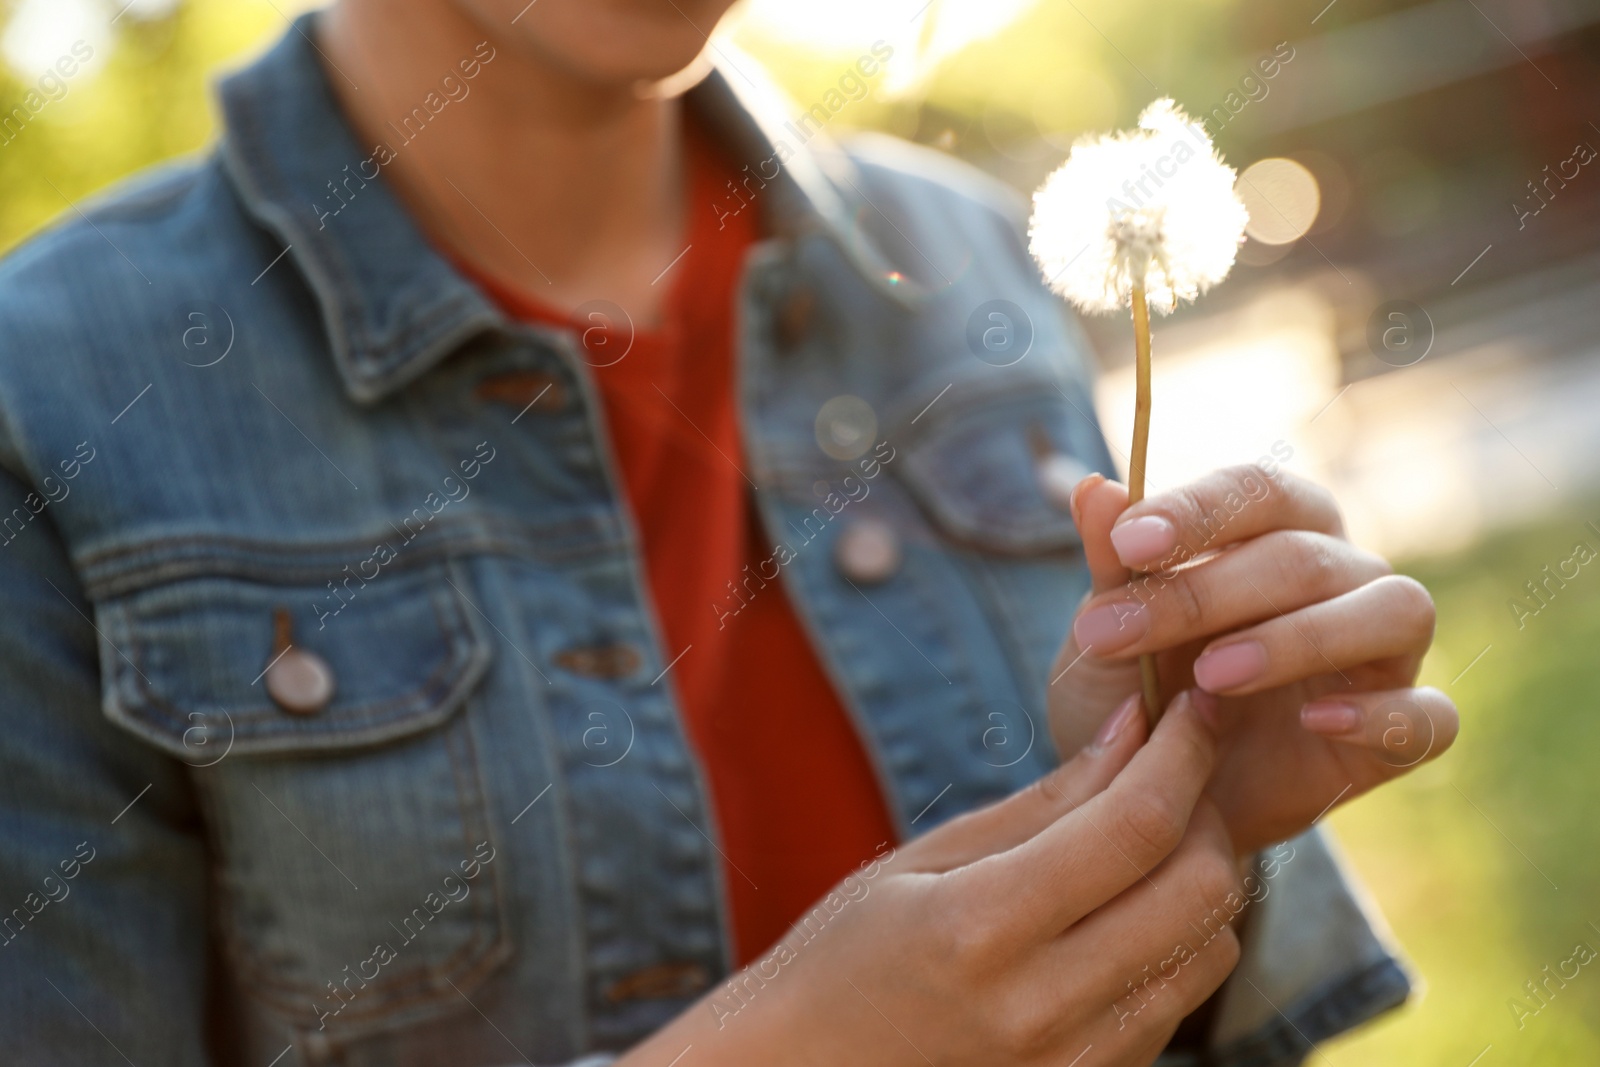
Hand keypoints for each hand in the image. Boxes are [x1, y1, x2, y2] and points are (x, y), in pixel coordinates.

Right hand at [623, 694, 1246, 1066]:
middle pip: (1199, 891)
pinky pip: (1178, 1004)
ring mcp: (1072, 1063)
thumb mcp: (924, 861)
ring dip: (1202, 879)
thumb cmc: (845, 958)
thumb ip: (1044, 802)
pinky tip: (1125, 911)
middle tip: (1177, 768)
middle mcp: (1039, 1008)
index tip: (1192, 707)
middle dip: (1207, 810)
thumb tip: (1135, 725)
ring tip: (1151, 840)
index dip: (1182, 754)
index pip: (1134, 827)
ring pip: (1210, 951)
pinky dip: (1175, 942)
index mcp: (978, 929)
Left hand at [1049, 465, 1458, 854]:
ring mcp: (1383, 652)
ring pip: (1393, 610)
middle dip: (1208, 592)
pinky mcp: (1403, 730)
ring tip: (1214, 676)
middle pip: (1307, 556)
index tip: (1128, 542)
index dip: (1198, 510)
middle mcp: (1344, 576)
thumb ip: (1109, 566)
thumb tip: (1094, 488)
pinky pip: (1430, 715)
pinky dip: (1381, 715)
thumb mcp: (1108, 634)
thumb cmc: (1136, 695)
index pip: (1259, 490)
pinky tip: (1315, 722)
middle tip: (1125, 631)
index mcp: (1276, 528)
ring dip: (1301, 638)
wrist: (1156, 802)